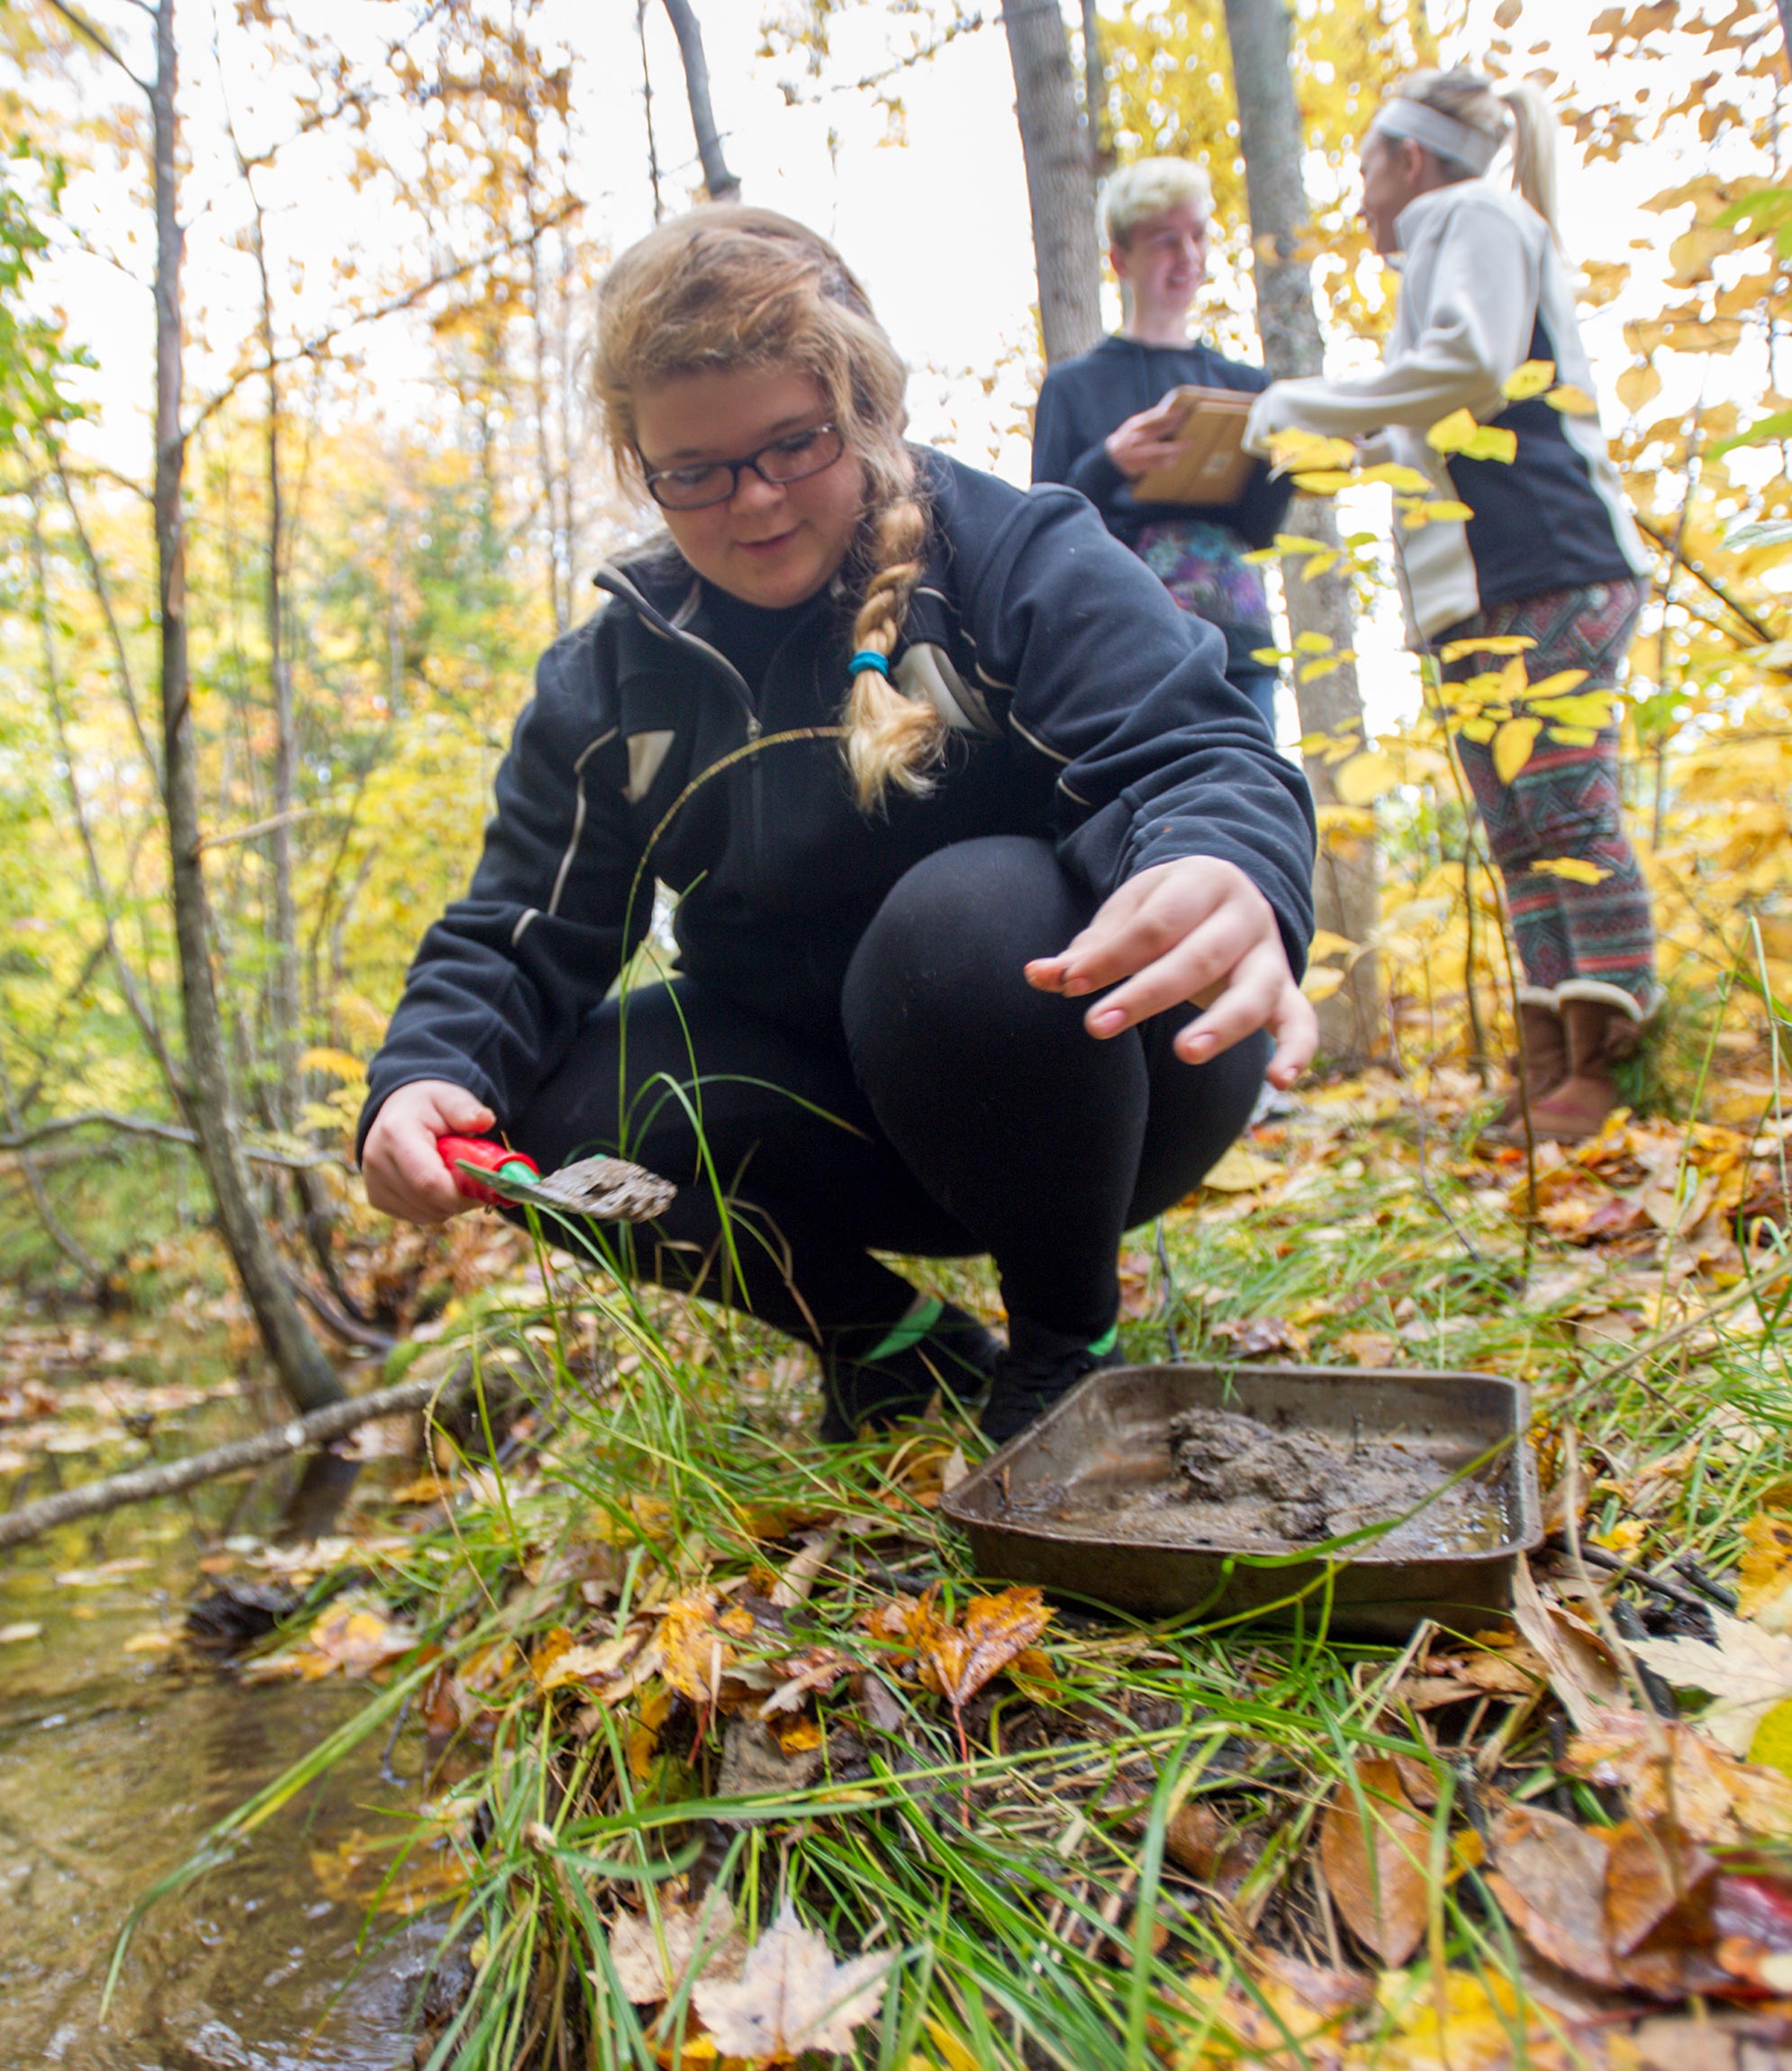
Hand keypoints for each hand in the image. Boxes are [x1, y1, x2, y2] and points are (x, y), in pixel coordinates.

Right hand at [361, 1079, 496, 1223]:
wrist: (399, 1112)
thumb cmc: (430, 1107)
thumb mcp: (450, 1098)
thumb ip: (466, 1109)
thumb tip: (486, 1121)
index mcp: (396, 1134)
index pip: (429, 1181)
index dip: (462, 1193)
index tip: (486, 1186)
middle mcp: (378, 1162)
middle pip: (430, 1202)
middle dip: (462, 1198)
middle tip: (477, 1180)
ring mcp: (374, 1184)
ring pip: (427, 1214)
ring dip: (450, 1203)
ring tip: (454, 1175)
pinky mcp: (377, 1199)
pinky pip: (419, 1216)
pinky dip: (437, 1207)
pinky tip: (439, 1183)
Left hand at [1024, 858, 1318, 1088]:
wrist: (1230, 887)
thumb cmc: (1167, 908)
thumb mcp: (1129, 913)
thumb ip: (1088, 950)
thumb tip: (1036, 976)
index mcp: (1199, 884)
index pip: (1153, 925)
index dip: (1110, 957)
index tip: (1069, 985)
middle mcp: (1242, 917)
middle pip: (1197, 958)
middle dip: (1144, 995)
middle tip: (1096, 1026)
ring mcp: (1269, 955)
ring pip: (1252, 993)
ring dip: (1219, 1025)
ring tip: (1183, 1052)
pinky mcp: (1286, 989)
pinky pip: (1300, 1021)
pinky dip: (1297, 1049)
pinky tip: (1279, 1081)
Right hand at [1104, 393, 1191, 482]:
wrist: (1111, 458)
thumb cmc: (1128, 439)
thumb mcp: (1135, 427)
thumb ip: (1150, 422)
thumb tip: (1173, 416)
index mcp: (1134, 425)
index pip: (1152, 417)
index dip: (1167, 413)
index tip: (1182, 410)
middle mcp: (1135, 438)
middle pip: (1157, 431)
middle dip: (1174, 427)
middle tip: (1189, 423)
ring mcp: (1136, 452)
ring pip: (1158, 449)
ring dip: (1175, 447)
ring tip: (1190, 444)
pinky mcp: (1139, 465)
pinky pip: (1155, 464)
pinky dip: (1166, 463)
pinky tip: (1177, 460)